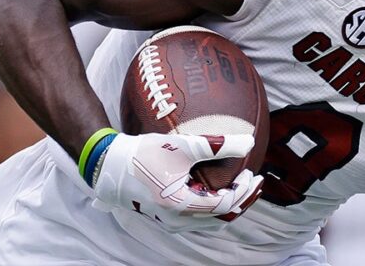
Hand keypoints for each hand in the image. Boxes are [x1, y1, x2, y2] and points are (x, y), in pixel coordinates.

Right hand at [91, 132, 263, 231]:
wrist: (109, 166)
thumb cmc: (142, 155)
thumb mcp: (182, 147)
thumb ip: (216, 145)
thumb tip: (249, 143)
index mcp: (182, 206)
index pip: (225, 204)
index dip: (244, 190)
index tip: (252, 172)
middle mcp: (178, 220)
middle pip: (222, 217)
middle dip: (242, 200)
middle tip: (255, 182)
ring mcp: (171, 221)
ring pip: (211, 220)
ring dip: (229, 204)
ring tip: (241, 185)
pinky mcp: (167, 216)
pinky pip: (199, 217)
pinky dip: (214, 205)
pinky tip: (218, 187)